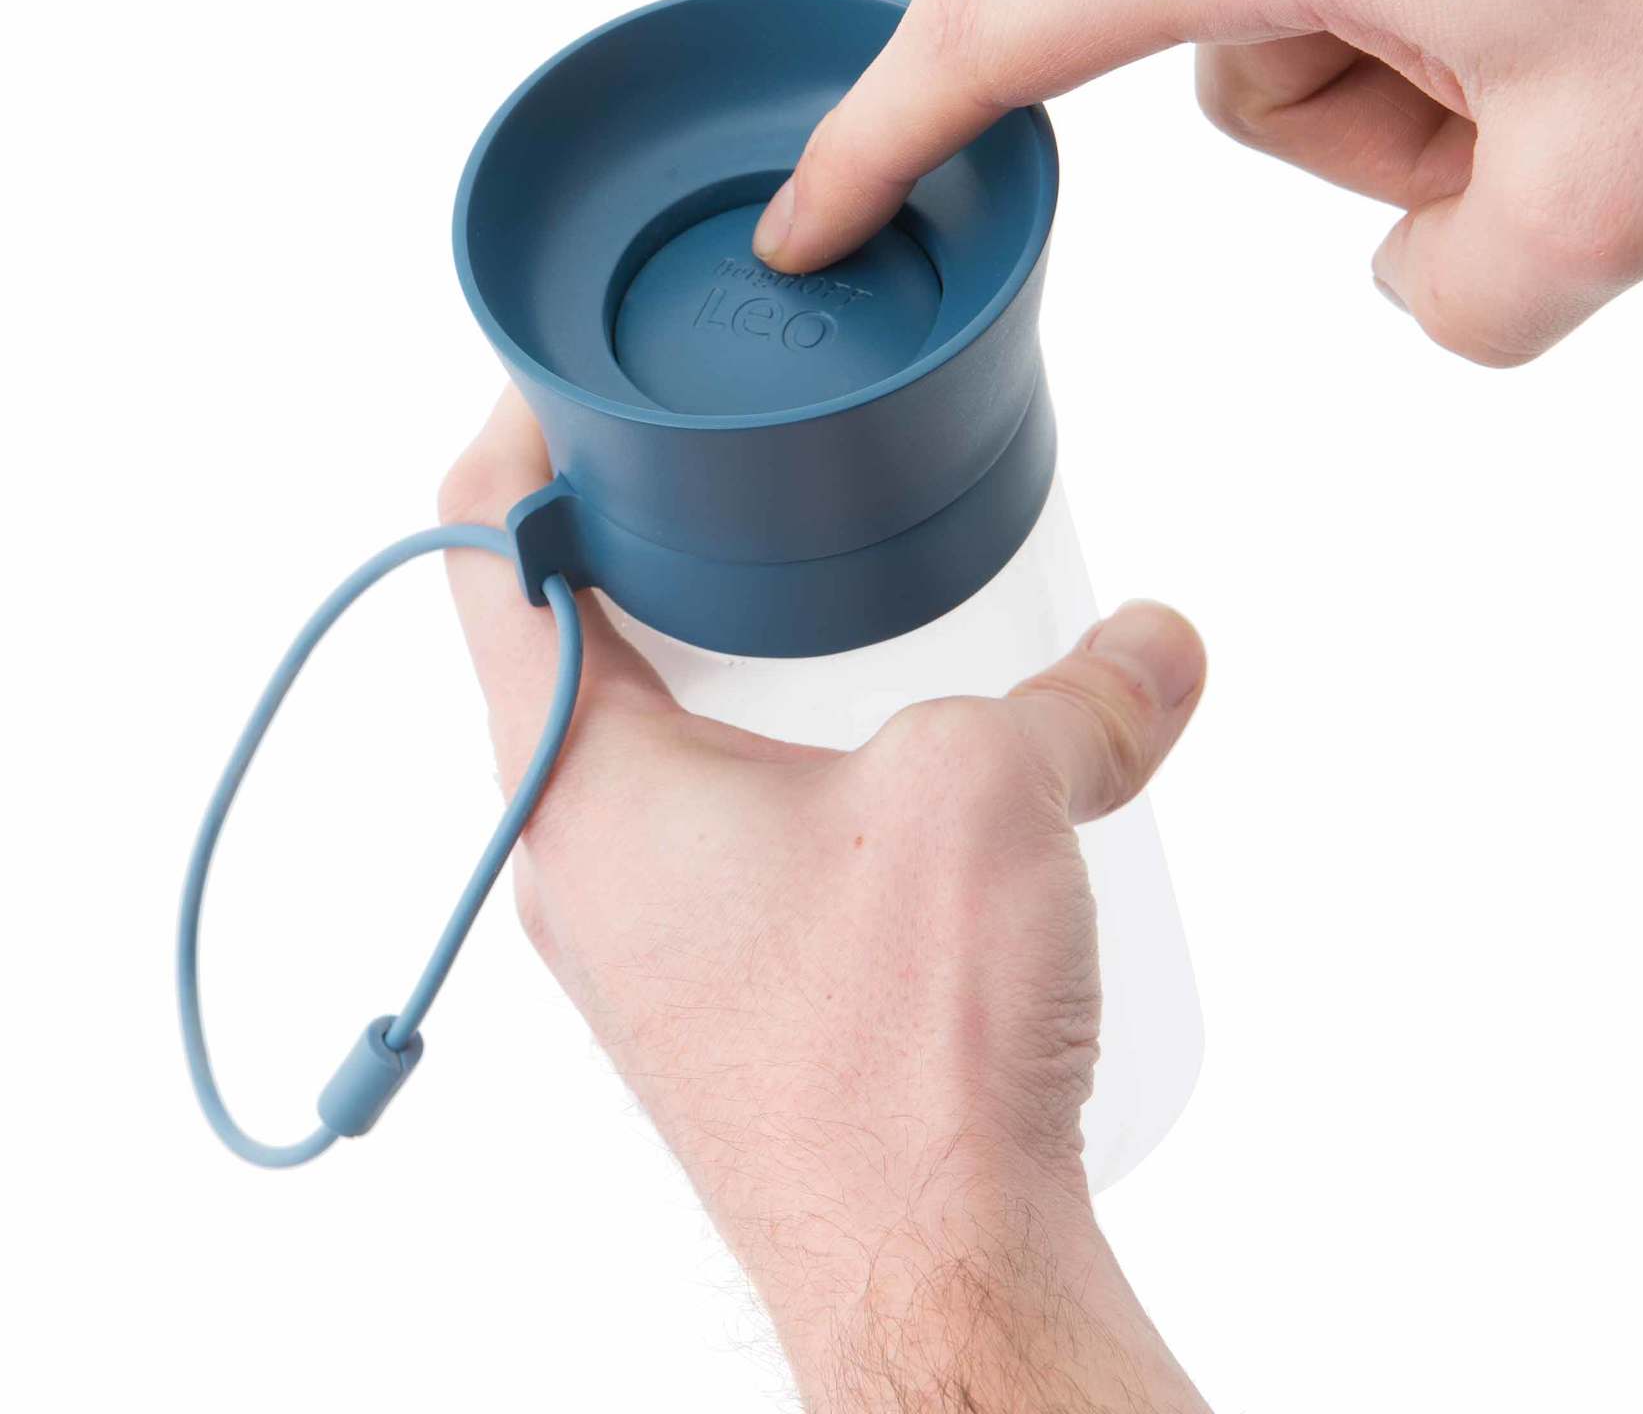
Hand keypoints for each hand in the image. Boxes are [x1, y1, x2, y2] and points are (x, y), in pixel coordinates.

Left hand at [440, 391, 1210, 1413]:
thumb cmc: (904, 1057)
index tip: (570, 367)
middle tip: (703, 444)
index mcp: (581, 782)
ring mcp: (635, 932)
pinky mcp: (707, 986)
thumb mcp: (991, 798)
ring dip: (678, 642)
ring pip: (617, 738)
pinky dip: (733, 742)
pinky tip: (834, 736)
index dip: (516, 436)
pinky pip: (683, 822)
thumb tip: (1157, 642)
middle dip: (615, 527)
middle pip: (546, 640)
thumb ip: (1082, 695)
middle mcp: (575, 858)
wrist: (933, 1274)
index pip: (485, 556)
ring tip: (772, 567)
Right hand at [752, 0, 1642, 366]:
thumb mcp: (1609, 211)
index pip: (1013, 27)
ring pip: (1320, 10)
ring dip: (1435, 73)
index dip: (886, 139)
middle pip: (1240, 76)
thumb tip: (1411, 262)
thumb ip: (1443, 308)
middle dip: (1378, 137)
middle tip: (1550, 107)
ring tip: (1593, 27)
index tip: (807, 219)